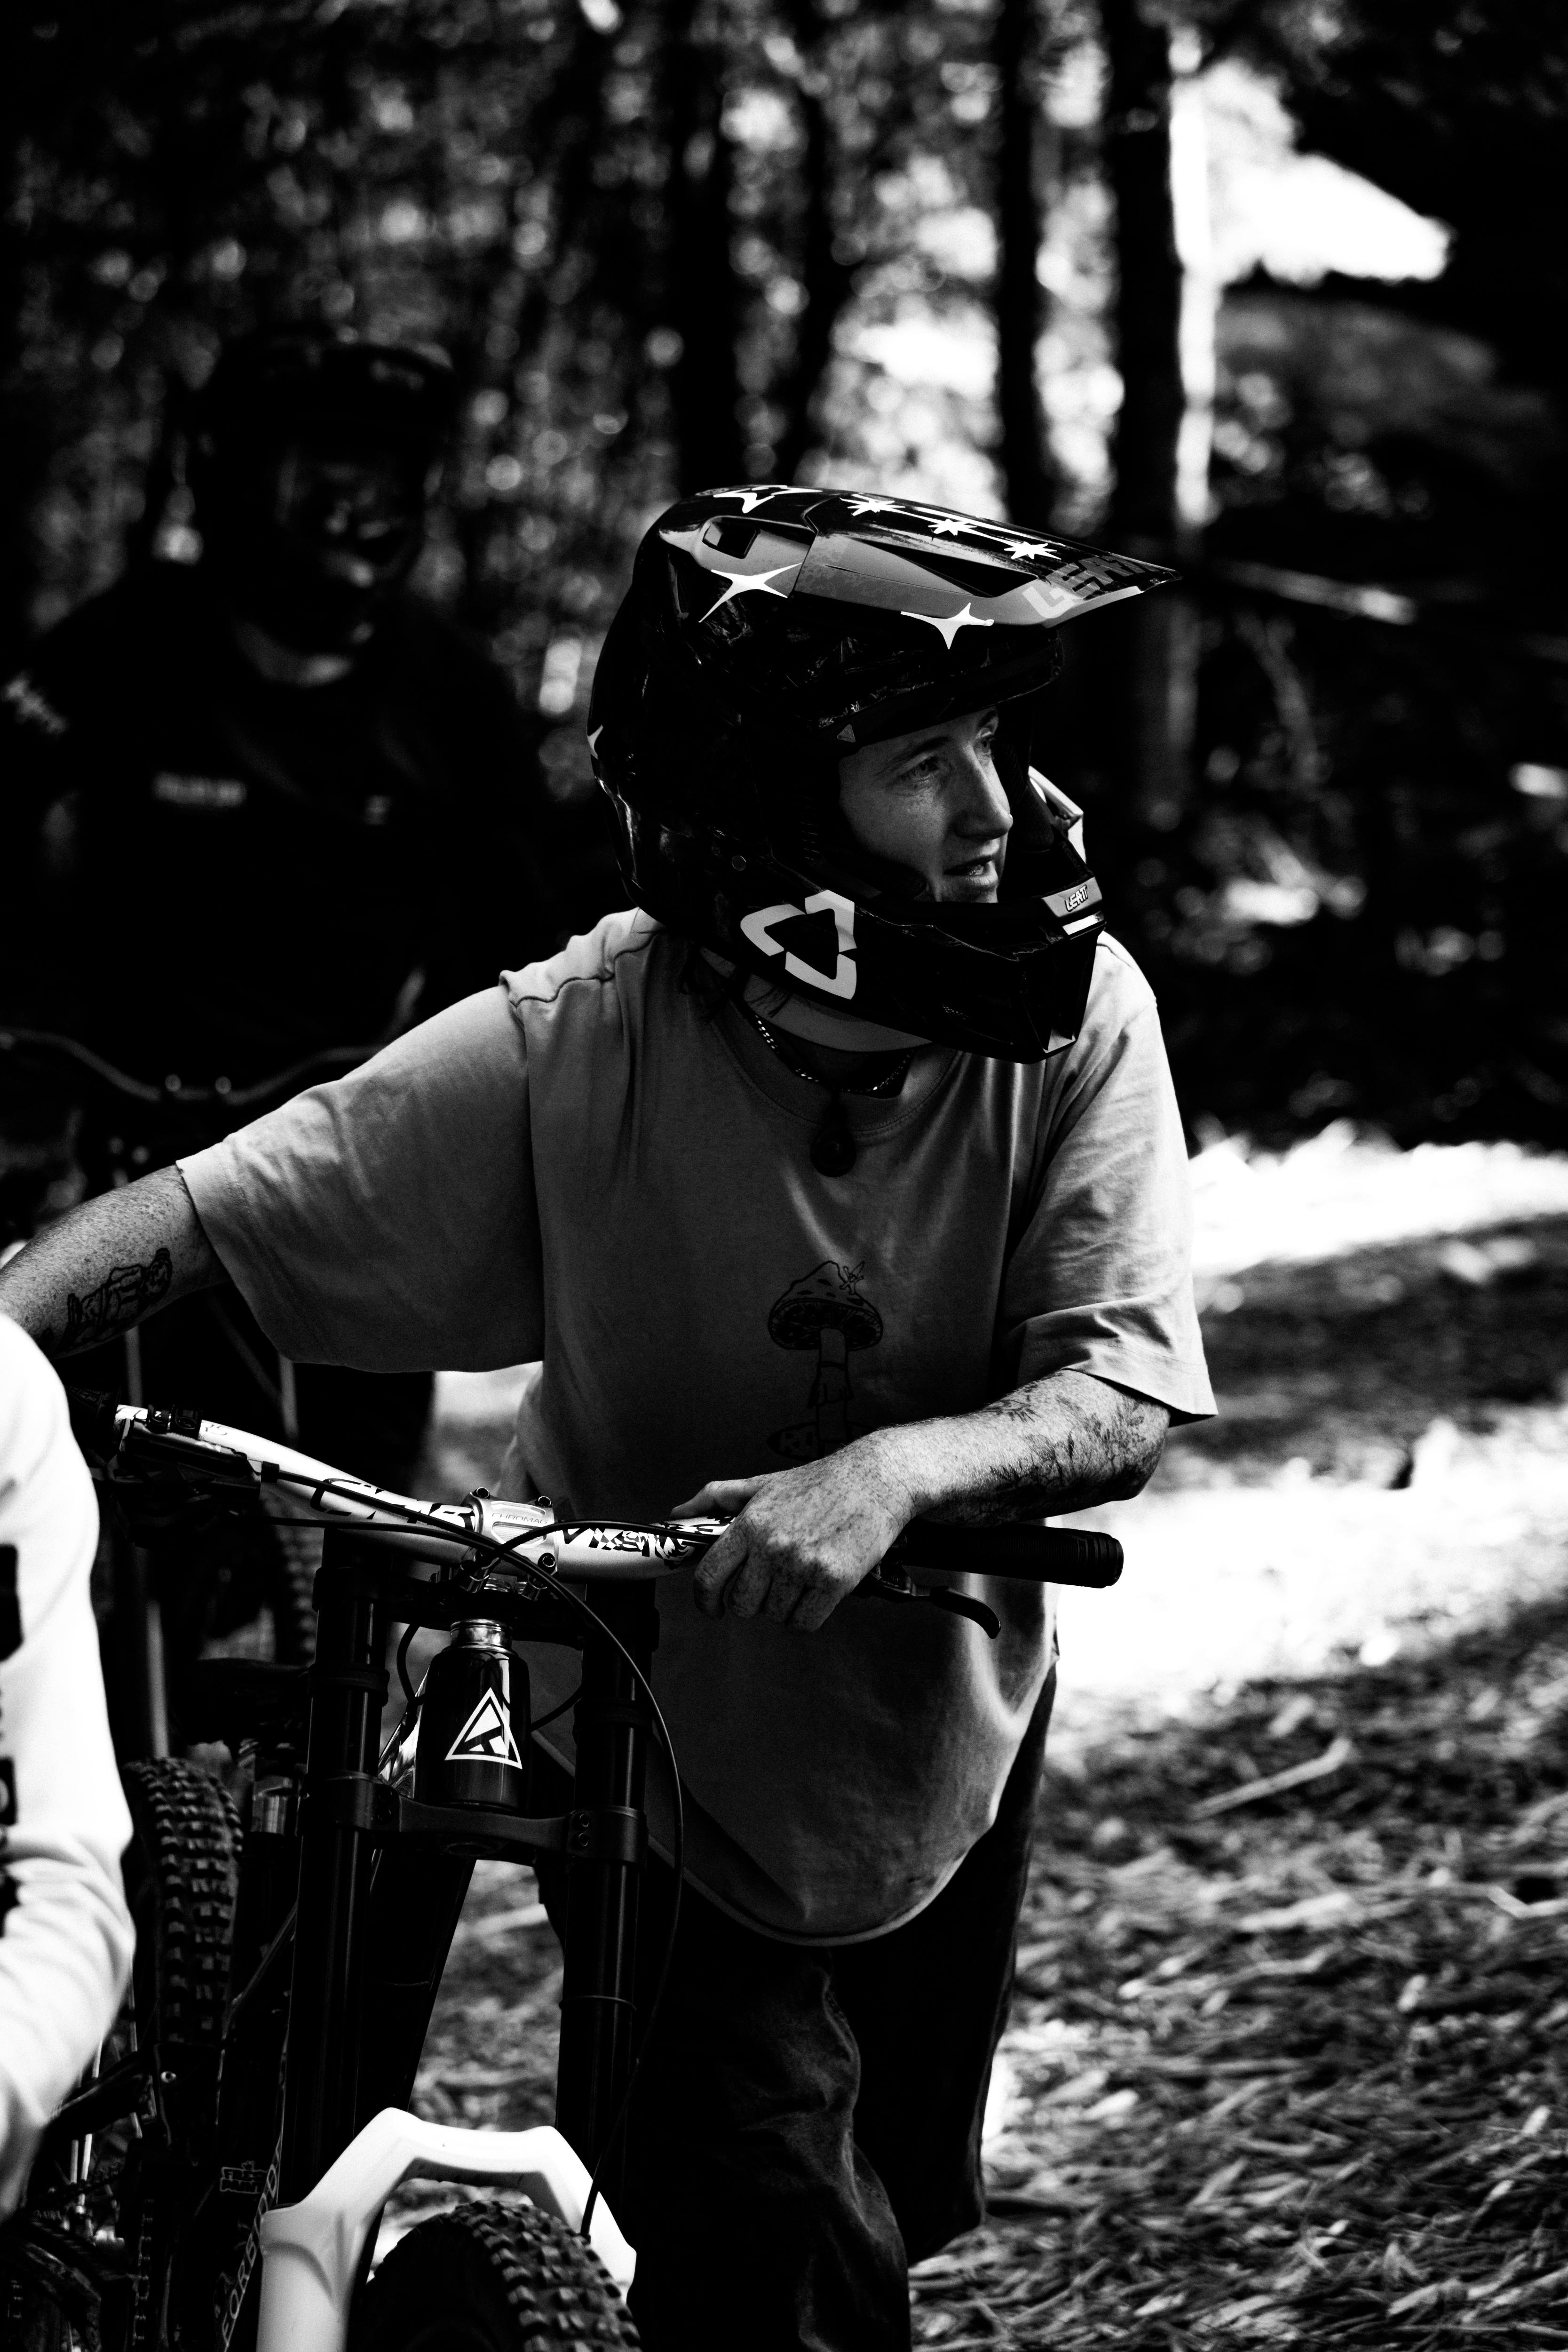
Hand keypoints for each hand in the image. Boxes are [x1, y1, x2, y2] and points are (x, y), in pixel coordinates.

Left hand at [673, 1439, 915, 1632]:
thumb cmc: (819, 1483)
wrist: (874, 1479)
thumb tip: (677, 1514)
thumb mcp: (762, 1483)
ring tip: (799, 1579)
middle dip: (751, 1601)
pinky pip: (804, 1623)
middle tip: (769, 1585)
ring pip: (774, 1614)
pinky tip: (815, 1593)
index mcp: (750, 1524)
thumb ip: (715, 1498)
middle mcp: (772, 1546)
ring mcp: (803, 1565)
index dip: (705, 1600)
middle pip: (742, 1604)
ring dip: (783, 1605)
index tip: (711, 1607)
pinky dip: (807, 1615)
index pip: (709, 1576)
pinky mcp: (834, 1580)